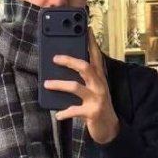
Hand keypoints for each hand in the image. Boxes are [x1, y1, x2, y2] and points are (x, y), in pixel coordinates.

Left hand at [45, 28, 119, 145]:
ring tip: (46, 84)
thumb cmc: (97, 105)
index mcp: (100, 77)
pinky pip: (74, 110)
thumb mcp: (94, 89)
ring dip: (59, 85)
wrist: (110, 129)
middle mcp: (99, 85)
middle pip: (85, 67)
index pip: (96, 56)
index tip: (86, 29)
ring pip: (75, 87)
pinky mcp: (92, 112)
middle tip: (55, 58)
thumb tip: (62, 67)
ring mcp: (96, 98)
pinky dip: (64, 112)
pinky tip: (57, 114)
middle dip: (69, 60)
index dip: (91, 42)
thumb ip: (84, 78)